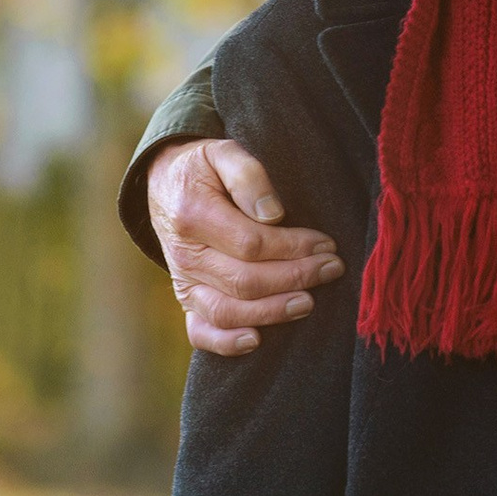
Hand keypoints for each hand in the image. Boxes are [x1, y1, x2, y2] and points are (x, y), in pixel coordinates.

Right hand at [147, 137, 343, 354]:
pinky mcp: (186, 299)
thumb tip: (273, 214)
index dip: (293, 247)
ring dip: (272, 312)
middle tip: (332, 269)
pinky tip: (256, 340)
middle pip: (245, 281)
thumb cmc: (203, 168)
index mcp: (193, 215)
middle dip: (295, 278)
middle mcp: (185, 255)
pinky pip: (200, 331)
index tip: (326, 244)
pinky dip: (226, 342)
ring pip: (227, 311)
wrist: (165, 185)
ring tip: (309, 303)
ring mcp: (184, 282)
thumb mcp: (223, 153)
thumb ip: (249, 177)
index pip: (251, 243)